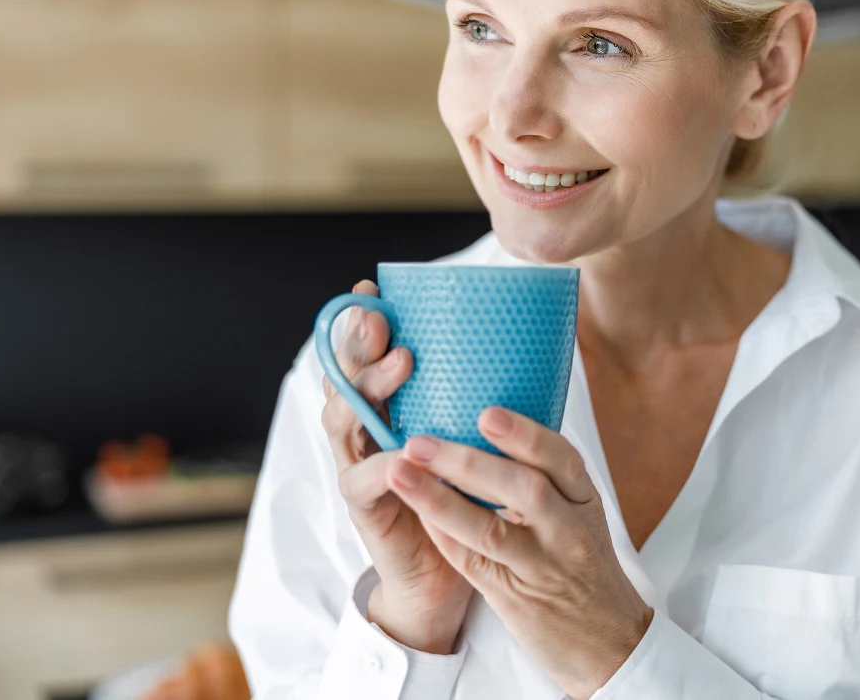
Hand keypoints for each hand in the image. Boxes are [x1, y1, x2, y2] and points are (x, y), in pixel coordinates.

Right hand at [320, 280, 473, 653]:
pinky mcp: (364, 506)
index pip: (364, 354)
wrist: (445, 571)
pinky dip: (383, 464)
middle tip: (379, 316)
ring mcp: (355, 465)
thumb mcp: (465, 435)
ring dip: (370, 388)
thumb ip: (468, 396)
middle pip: (345, 375)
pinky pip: (363, 480)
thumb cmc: (460, 493)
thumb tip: (515, 340)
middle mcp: (361, 429)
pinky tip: (403, 453)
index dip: (362, 321)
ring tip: (402, 363)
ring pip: (344, 419)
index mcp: (384, 405)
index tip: (374, 289)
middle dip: (358, 341)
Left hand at [390, 407, 653, 698]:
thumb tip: (492, 424)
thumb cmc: (585, 567)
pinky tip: (417, 512)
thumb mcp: (581, 517)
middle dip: (469, 462)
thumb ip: (547, 479)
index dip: (525, 435)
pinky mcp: (518, 597)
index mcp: (585, 502)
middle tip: (421, 441)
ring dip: (440, 498)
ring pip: (490, 529)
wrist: (609, 639)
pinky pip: (474, 563)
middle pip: (524, 489)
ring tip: (401, 472)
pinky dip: (444, 536)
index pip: (562, 460)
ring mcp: (544, 567)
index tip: (486, 413)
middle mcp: (570, 532)